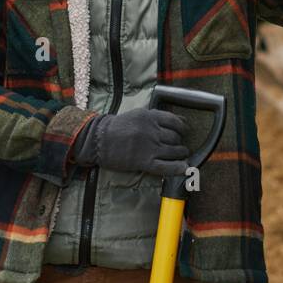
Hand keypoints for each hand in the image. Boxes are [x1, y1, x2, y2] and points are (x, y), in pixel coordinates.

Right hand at [73, 107, 189, 176]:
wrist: (98, 140)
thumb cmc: (116, 127)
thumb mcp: (137, 115)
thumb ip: (155, 118)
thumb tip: (176, 121)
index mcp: (150, 117)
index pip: (175, 121)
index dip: (183, 128)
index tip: (184, 131)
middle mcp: (152, 131)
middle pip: (176, 137)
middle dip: (180, 142)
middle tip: (179, 145)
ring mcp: (149, 147)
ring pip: (174, 151)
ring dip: (181, 154)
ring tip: (181, 155)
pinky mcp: (144, 162)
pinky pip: (166, 167)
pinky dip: (177, 168)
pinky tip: (183, 168)